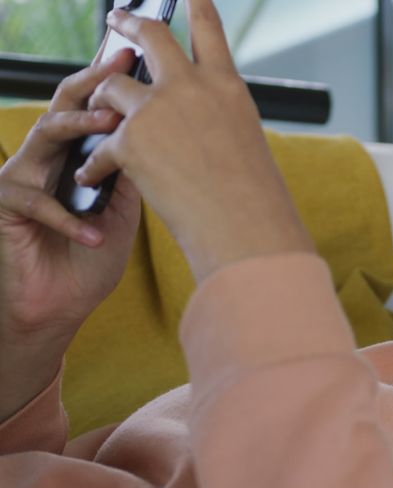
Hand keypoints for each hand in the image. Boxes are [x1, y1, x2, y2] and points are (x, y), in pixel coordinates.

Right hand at [0, 50, 143, 417]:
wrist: (60, 307)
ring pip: (46, 135)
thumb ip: (132, 176)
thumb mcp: (124, 213)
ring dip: (81, 129)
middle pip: (66, 106)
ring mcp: (23, 176)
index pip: (93, 109)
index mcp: (76, 155)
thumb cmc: (92, 260)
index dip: (115, 86)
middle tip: (121, 66)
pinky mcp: (5, 204)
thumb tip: (164, 137)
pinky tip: (95, 235)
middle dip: (94, 83)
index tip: (145, 63)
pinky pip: (37, 202)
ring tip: (113, 126)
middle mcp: (47, 157)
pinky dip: (70, 221)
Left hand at [76, 0, 314, 282]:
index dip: (196, 5)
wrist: (243, 226)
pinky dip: (95, 163)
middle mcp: (192, 88)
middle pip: (150, 36)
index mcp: (227, 86)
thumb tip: (177, 107)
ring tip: (101, 121)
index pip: (208, 30)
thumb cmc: (252, 195)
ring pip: (111, 86)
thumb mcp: (243, 139)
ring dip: (103, 103)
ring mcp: (158, 111)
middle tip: (117, 21)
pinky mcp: (130, 141)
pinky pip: (100, 143)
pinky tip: (93, 176)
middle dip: (128, 24)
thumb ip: (211, 113)